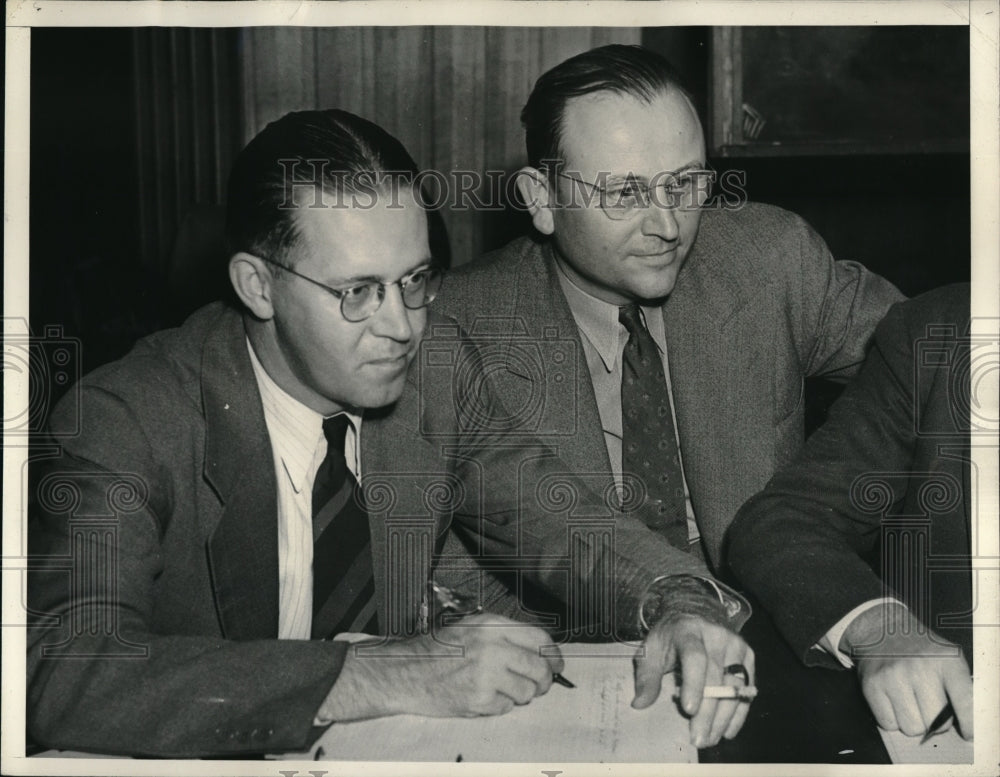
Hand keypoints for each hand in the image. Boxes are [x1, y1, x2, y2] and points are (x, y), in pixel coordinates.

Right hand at [318, 613, 562, 720]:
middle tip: (540, 684)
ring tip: (505, 690)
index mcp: (491, 625)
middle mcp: (491, 647)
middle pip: (539, 667)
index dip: (553, 654)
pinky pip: (507, 708)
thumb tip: (542, 652)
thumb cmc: (440, 650)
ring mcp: (486, 675)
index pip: (540, 638)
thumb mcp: (471, 627)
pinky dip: (501, 706)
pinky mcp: (479, 700)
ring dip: (522, 695)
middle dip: (544, 679)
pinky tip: (485, 697)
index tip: (557, 664)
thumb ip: (505, 635)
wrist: (407, 672)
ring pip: (528, 691)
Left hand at [632, 614, 753, 747]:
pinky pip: (746, 690)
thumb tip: (640, 703)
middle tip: (698, 738)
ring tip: (710, 739)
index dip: (693, 684)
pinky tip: (727, 731)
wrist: (694, 613)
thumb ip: (647, 676)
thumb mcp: (652, 649)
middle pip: (716, 678)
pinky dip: (738, 714)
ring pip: (734, 687)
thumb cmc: (670, 637)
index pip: (695, 657)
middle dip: (707, 713)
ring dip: (723, 718)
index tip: (688, 710)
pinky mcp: (747, 656)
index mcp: (688, 630)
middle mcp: (716, 636)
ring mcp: (735, 645)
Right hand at [844, 604, 972, 739]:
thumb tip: (965, 729)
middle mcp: (920, 667)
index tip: (968, 733)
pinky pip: (888, 724)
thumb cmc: (922, 651)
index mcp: (947, 659)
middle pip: (938, 724)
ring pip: (912, 729)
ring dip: (913, 721)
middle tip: (930, 704)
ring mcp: (893, 676)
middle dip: (936, 721)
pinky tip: (893, 701)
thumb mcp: (949, 658)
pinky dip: (892, 719)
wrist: (882, 629)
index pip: (966, 702)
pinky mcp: (871, 685)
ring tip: (910, 701)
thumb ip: (962, 690)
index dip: (969, 724)